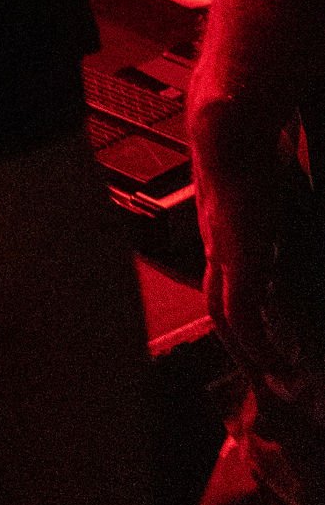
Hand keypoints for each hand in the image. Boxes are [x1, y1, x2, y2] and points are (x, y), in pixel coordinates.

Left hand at [192, 94, 320, 396]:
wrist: (230, 123)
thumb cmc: (255, 143)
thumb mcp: (272, 184)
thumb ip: (278, 210)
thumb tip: (286, 222)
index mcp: (227, 229)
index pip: (228, 281)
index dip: (244, 313)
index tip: (268, 342)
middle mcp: (218, 245)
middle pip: (221, 308)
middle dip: (243, 346)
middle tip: (271, 380)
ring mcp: (222, 251)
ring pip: (226, 317)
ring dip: (248, 351)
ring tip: (277, 379)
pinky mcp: (235, 255)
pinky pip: (240, 311)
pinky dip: (255, 341)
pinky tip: (274, 362)